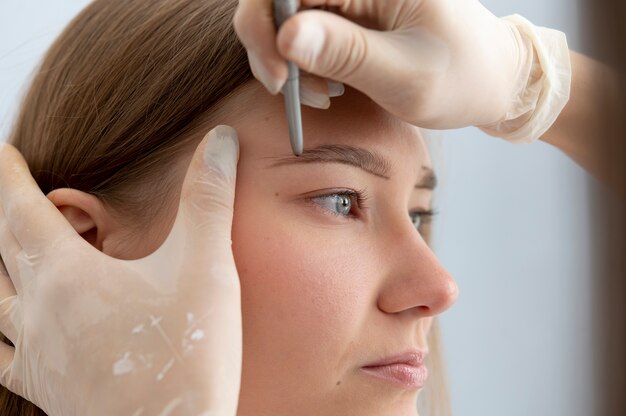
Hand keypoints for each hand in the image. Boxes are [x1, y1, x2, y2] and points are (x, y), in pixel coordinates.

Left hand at [0, 126, 241, 415]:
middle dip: (0, 211)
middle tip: (6, 190)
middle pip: (0, 249)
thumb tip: (220, 140)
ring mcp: (36, 352)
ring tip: (7, 250)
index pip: (19, 209)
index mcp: (69, 275)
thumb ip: (209, 200)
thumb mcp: (208, 270)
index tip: (3, 150)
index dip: (7, 174)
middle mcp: (39, 311)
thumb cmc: (190, 358)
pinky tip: (6, 327)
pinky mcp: (45, 385)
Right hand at [234, 0, 526, 127]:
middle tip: (287, 88)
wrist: (489, 79)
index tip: (281, 75)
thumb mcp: (405, 75)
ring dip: (286, 58)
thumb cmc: (460, 79)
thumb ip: (346, 53)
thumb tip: (285, 35)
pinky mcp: (348, 12)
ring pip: (284, 14)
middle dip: (272, 44)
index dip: (269, 23)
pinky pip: (302, 29)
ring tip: (322, 94)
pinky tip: (327, 86)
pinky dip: (302, 62)